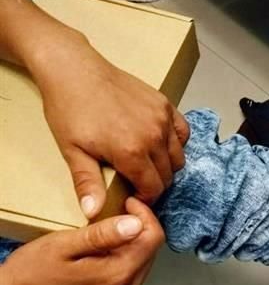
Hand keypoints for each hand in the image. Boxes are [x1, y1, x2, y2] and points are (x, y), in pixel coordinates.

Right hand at [0, 198, 163, 284]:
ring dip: (133, 240)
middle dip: (141, 226)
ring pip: (144, 259)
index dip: (145, 214)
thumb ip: (102, 235)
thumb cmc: (29, 275)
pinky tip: (106, 245)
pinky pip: (132, 271)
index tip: (126, 202)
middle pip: (151, 249)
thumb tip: (136, 223)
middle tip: (118, 209)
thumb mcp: (63, 245)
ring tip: (110, 225)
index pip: (153, 238)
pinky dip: (125, 254)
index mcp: (117, 275)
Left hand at [30, 32, 189, 216]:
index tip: (132, 196)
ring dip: (166, 166)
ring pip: (178, 156)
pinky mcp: (165, 104)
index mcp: (131, 152)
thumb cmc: (70, 109)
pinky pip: (183, 132)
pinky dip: (176, 143)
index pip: (154, 188)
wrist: (74, 70)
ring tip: (145, 163)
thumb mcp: (72, 150)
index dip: (145, 198)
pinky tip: (158, 143)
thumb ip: (87, 183)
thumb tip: (93, 214)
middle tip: (136, 181)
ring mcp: (162, 118)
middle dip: (155, 184)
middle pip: (168, 175)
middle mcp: (154, 136)